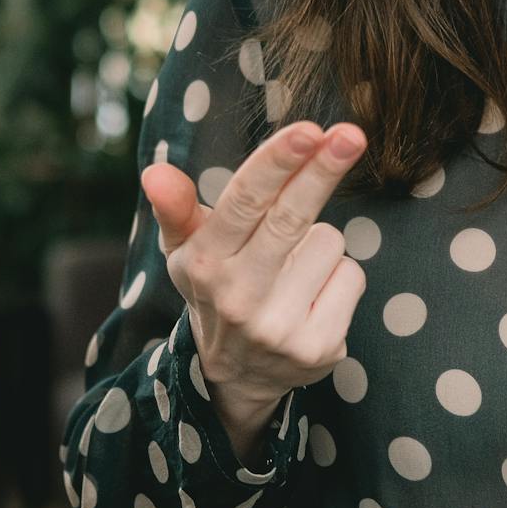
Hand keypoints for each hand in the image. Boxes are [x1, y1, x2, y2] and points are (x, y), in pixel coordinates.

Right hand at [140, 119, 367, 413]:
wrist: (236, 376)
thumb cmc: (218, 286)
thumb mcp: (187, 250)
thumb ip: (176, 208)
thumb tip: (155, 172)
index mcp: (204, 263)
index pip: (244, 202)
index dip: (278, 163)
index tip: (309, 130)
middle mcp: (239, 298)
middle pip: (291, 218)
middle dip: (323, 171)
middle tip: (351, 135)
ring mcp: (279, 328)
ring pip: (329, 243)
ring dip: (321, 241)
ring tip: (294, 266)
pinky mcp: (318, 348)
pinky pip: (351, 277)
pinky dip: (339, 276)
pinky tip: (313, 294)